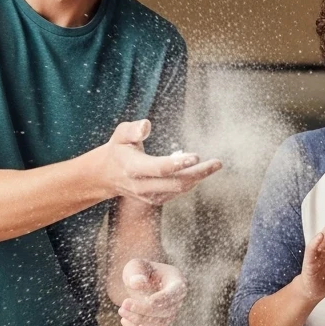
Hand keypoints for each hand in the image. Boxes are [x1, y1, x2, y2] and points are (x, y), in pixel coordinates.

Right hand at [100, 120, 221, 204]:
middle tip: (218, 163)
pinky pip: (178, 191)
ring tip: (215, 165)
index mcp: (132, 168)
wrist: (107, 176)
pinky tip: (200, 170)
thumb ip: (133, 130)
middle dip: (199, 173)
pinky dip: (191, 181)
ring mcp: (149, 196)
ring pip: (180, 189)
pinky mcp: (156, 200)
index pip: (159, 169)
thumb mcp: (120, 135)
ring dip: (199, 177)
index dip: (179, 164)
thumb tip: (146, 125)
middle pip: (176, 183)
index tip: (197, 155)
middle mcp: (141, 186)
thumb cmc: (119, 149)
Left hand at [117, 259, 185, 325]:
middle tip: (124, 303)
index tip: (146, 299)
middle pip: (166, 312)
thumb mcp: (137, 265)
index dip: (160, 299)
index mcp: (177, 283)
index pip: (173, 295)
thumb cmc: (141, 270)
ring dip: (138, 321)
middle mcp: (177, 301)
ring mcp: (170, 315)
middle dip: (143, 310)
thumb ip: (137, 271)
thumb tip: (136, 284)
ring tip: (121, 310)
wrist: (142, 280)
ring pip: (159, 325)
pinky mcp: (160, 324)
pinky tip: (124, 321)